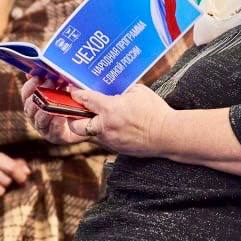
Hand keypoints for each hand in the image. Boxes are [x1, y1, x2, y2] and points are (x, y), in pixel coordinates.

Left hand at [21, 78, 173, 157]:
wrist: (167, 135)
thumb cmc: (155, 112)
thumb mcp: (138, 91)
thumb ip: (122, 91)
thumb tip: (114, 91)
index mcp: (110, 109)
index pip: (85, 100)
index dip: (76, 94)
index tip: (72, 90)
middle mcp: (105, 126)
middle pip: (77, 125)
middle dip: (73, 118)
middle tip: (76, 110)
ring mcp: (110, 140)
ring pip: (90, 134)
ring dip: (90, 126)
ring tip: (96, 118)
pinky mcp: (116, 149)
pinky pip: (103, 141)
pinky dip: (104, 134)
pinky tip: (112, 127)